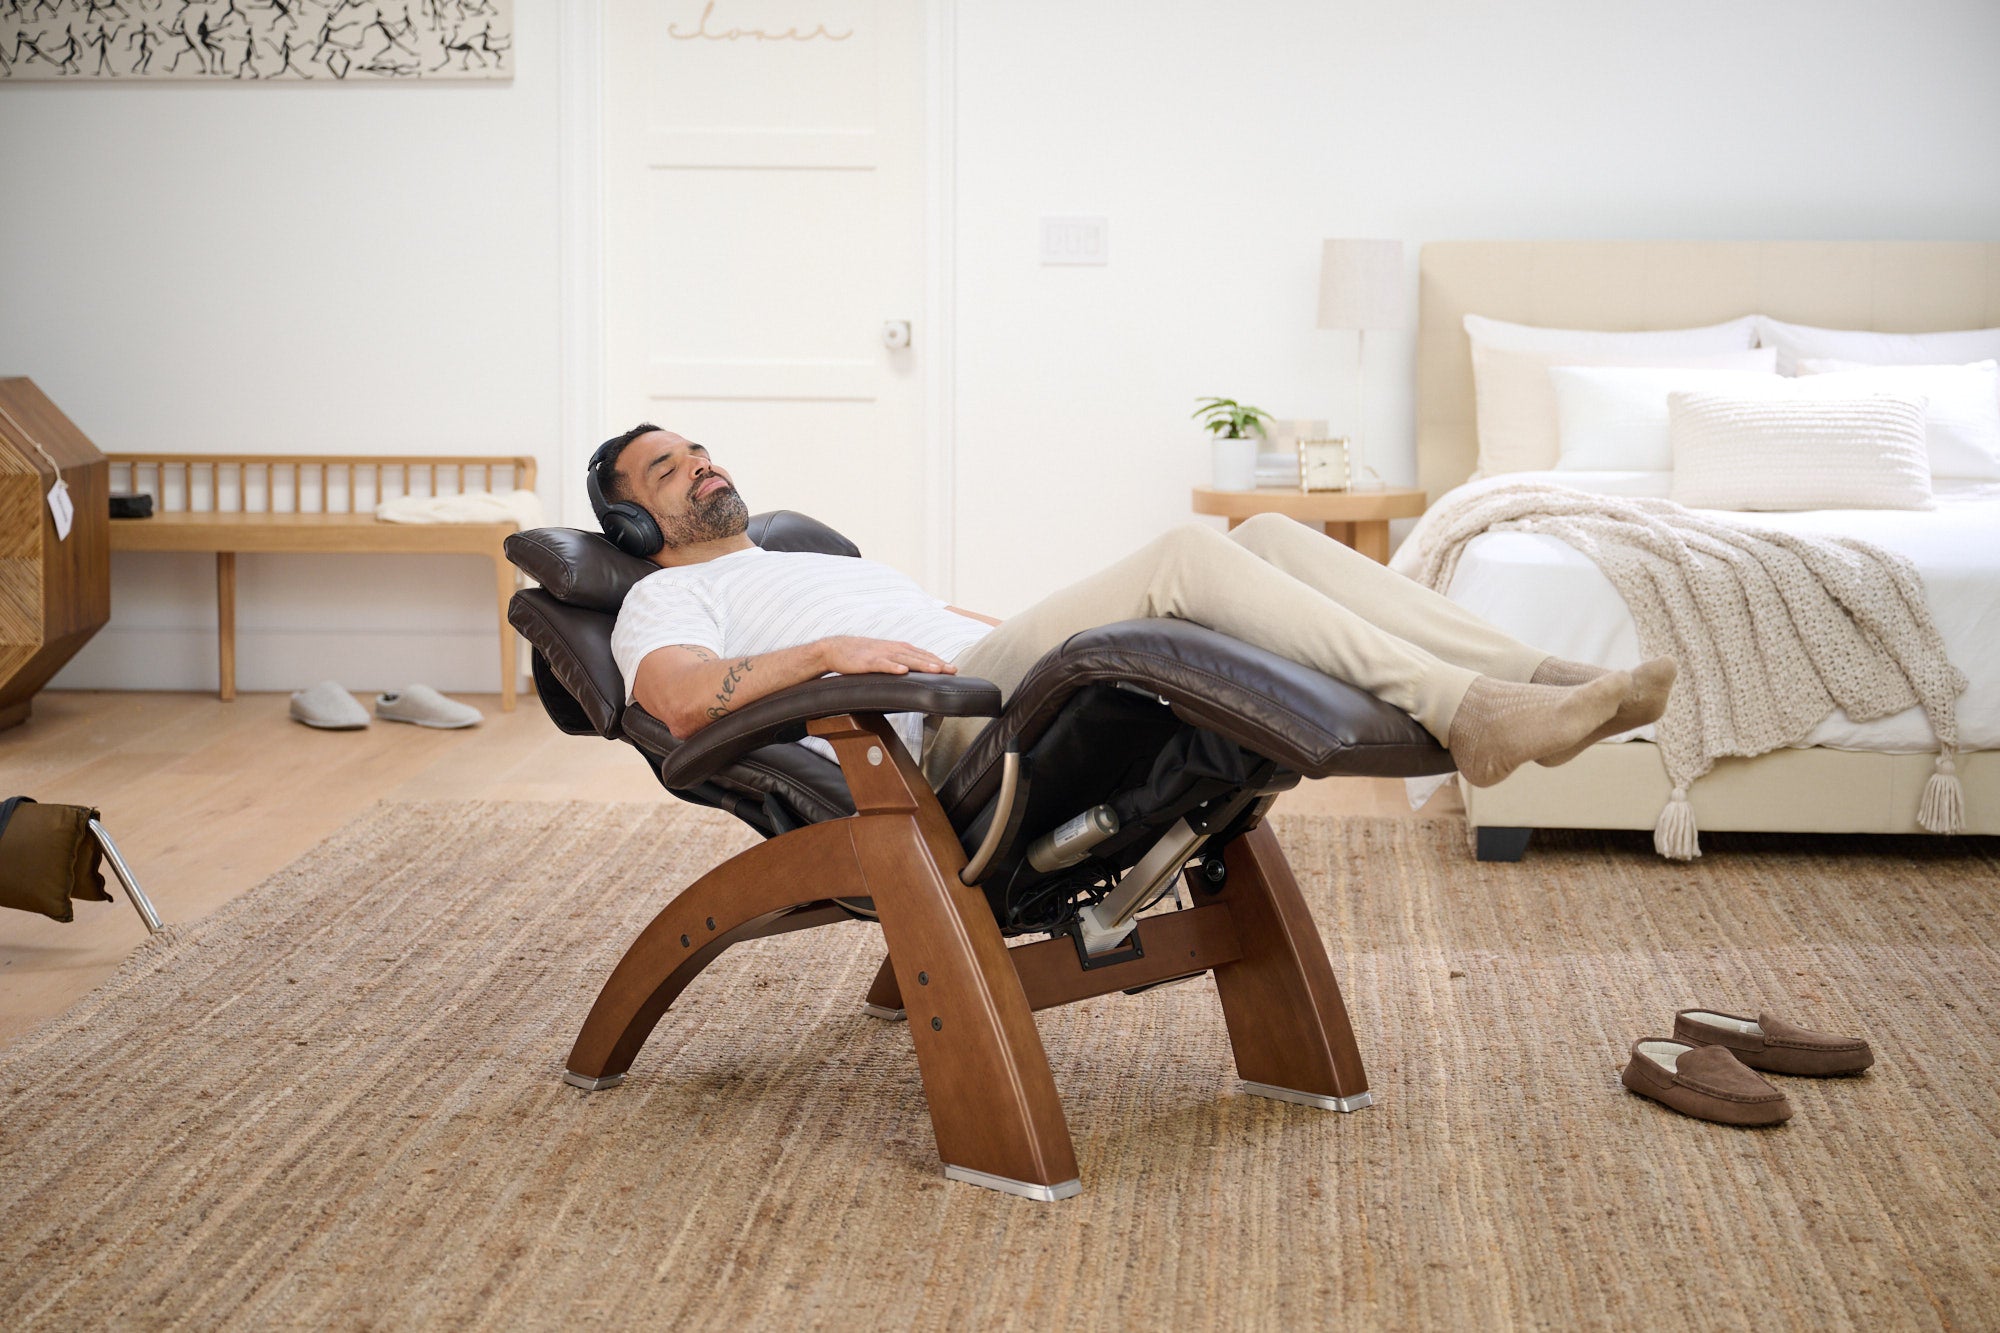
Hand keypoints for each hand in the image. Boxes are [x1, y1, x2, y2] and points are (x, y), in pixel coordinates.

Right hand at [817, 637, 958, 676]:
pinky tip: (903, 671)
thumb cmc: (862, 655)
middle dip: (937, 663)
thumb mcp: (885, 656)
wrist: (836, 649)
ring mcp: (881, 654)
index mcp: (898, 649)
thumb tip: (915, 672)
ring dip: (922, 664)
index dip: (938, 661)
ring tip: (936, 670)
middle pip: (919, 656)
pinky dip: (893, 666)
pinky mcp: (867, 661)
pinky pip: (882, 664)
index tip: (953, 669)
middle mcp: (893, 649)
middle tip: (953, 670)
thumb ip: (900, 661)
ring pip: (905, 659)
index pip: (923, 655)